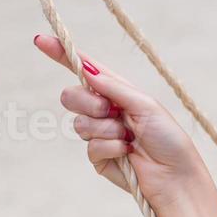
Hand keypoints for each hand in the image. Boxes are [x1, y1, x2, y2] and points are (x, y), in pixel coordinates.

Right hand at [33, 33, 209, 209]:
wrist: (174, 176)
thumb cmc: (168, 138)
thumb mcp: (145, 104)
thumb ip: (114, 87)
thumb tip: (86, 68)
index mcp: (117, 93)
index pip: (85, 71)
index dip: (63, 55)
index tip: (41, 41)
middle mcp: (105, 111)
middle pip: (71, 96)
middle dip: (87, 102)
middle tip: (110, 110)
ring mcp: (100, 134)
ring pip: (79, 123)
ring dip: (106, 129)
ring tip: (128, 137)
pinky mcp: (99, 158)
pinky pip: (90, 146)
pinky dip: (110, 147)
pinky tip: (127, 152)